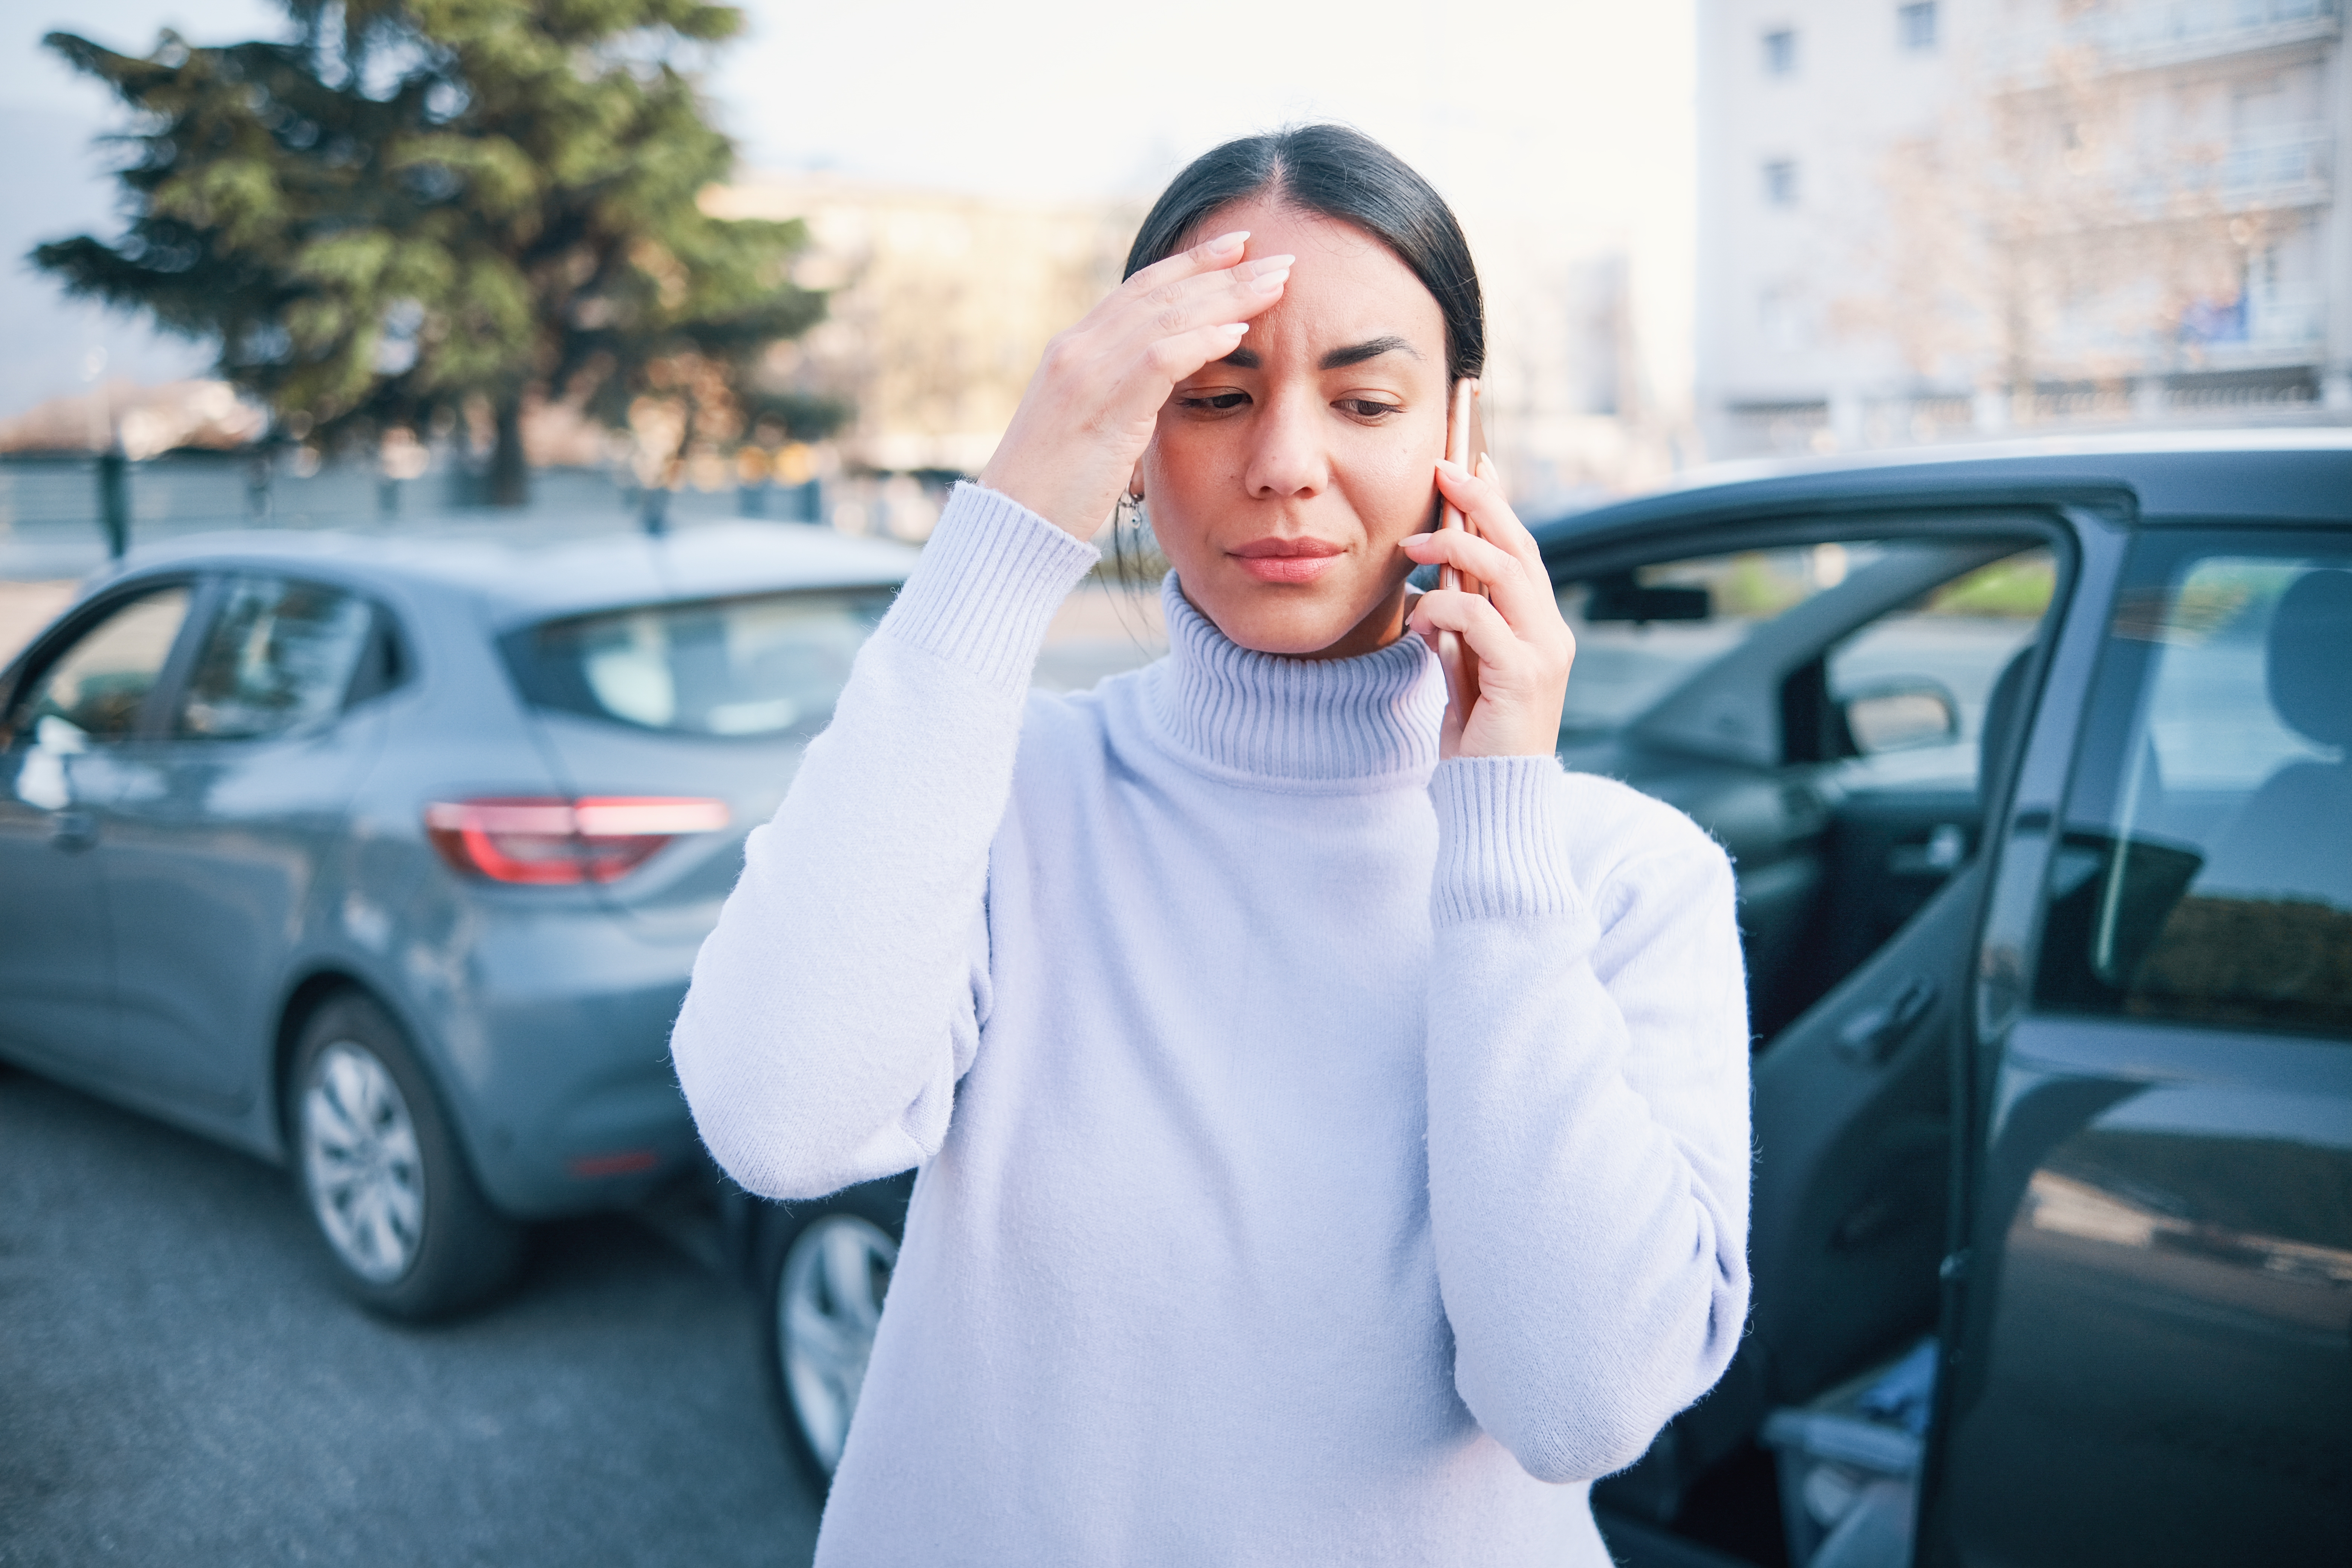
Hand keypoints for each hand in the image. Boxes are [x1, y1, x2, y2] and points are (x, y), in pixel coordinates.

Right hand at [977, 230, 1292, 540]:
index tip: (1237, 246)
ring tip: (1277, 282)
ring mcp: (1085, 374)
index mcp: (1074, 349)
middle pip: (1161, 292)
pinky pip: (1159, 360)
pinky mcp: (1101, 407)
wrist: (1011, 524)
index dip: (1191, 263)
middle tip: (1276, 255)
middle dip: (1222, 269)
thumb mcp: (1087, 426)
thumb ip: (1120, 395)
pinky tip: (1241, 331)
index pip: (1141, 289)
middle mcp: (1077, 349)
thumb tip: (1160, 386)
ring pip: (1167, 316)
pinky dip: (1201, 341)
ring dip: (1227, 296)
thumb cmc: (1054, 489)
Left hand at [1400, 456, 1575, 759]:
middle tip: (1444, 470)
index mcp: (1541, 627)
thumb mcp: (1466, 669)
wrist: (1494, 796)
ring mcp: (1542, 652)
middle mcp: (1551, 632)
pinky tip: (1420, 617)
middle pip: (1519, 546)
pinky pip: (1479, 618)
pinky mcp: (1522, 675)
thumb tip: (1439, 588)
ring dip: (1455, 548)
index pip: (1522, 550)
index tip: (1471, 462)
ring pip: (1504, 571)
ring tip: (1414, 546)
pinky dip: (1443, 608)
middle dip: (1481, 501)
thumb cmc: (1479, 736)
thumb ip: (1462, 629)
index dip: (1497, 503)